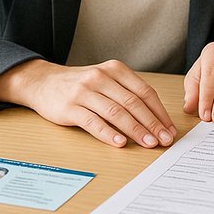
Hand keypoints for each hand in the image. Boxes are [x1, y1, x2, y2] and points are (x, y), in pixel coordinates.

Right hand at [0, 59, 176, 148]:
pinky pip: (93, 122)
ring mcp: (85, 91)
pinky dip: (108, 133)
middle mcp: (101, 77)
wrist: (43, 82)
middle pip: (133, 103)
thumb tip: (155, 119)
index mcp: (115, 69)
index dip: (159, 112)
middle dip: (152, 123)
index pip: (144, 91)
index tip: (169, 129)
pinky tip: (120, 143)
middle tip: (164, 140)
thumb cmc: (81, 84)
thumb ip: (127, 93)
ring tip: (148, 144)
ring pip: (116, 112)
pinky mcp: (70, 107)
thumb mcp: (106, 79)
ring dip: (135, 130)